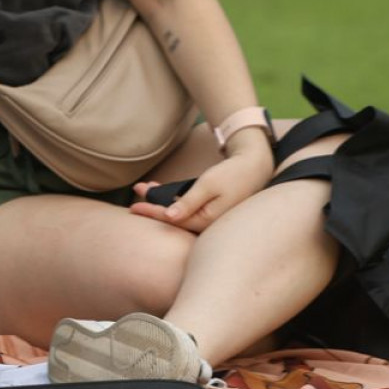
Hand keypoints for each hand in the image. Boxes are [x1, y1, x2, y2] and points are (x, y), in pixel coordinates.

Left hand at [130, 141, 274, 233]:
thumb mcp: (208, 186)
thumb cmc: (233, 174)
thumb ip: (189, 203)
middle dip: (153, 205)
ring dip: (162, 199)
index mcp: (208, 221)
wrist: (256, 165)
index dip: (152, 213)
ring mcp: (210, 217)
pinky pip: (188, 207)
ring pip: (180, 211)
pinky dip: (174, 198)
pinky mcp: (211, 209)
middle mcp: (209, 223)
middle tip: (135, 193)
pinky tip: (160, 189)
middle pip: (175, 218)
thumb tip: (169, 218)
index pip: (174, 220)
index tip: (133, 207)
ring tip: (144, 187)